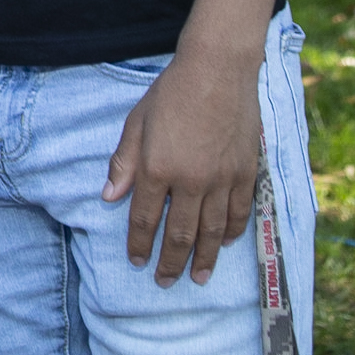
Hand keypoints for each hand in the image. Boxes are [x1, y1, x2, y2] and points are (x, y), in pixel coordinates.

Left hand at [101, 52, 260, 286]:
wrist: (217, 71)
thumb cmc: (170, 94)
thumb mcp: (136, 123)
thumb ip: (124, 163)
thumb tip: (109, 197)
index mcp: (158, 168)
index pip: (145, 218)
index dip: (140, 244)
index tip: (137, 262)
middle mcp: (191, 181)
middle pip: (181, 233)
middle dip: (171, 262)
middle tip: (164, 282)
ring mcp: (222, 179)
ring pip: (213, 231)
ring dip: (204, 258)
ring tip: (198, 278)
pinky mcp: (246, 173)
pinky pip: (239, 213)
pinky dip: (232, 233)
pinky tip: (225, 245)